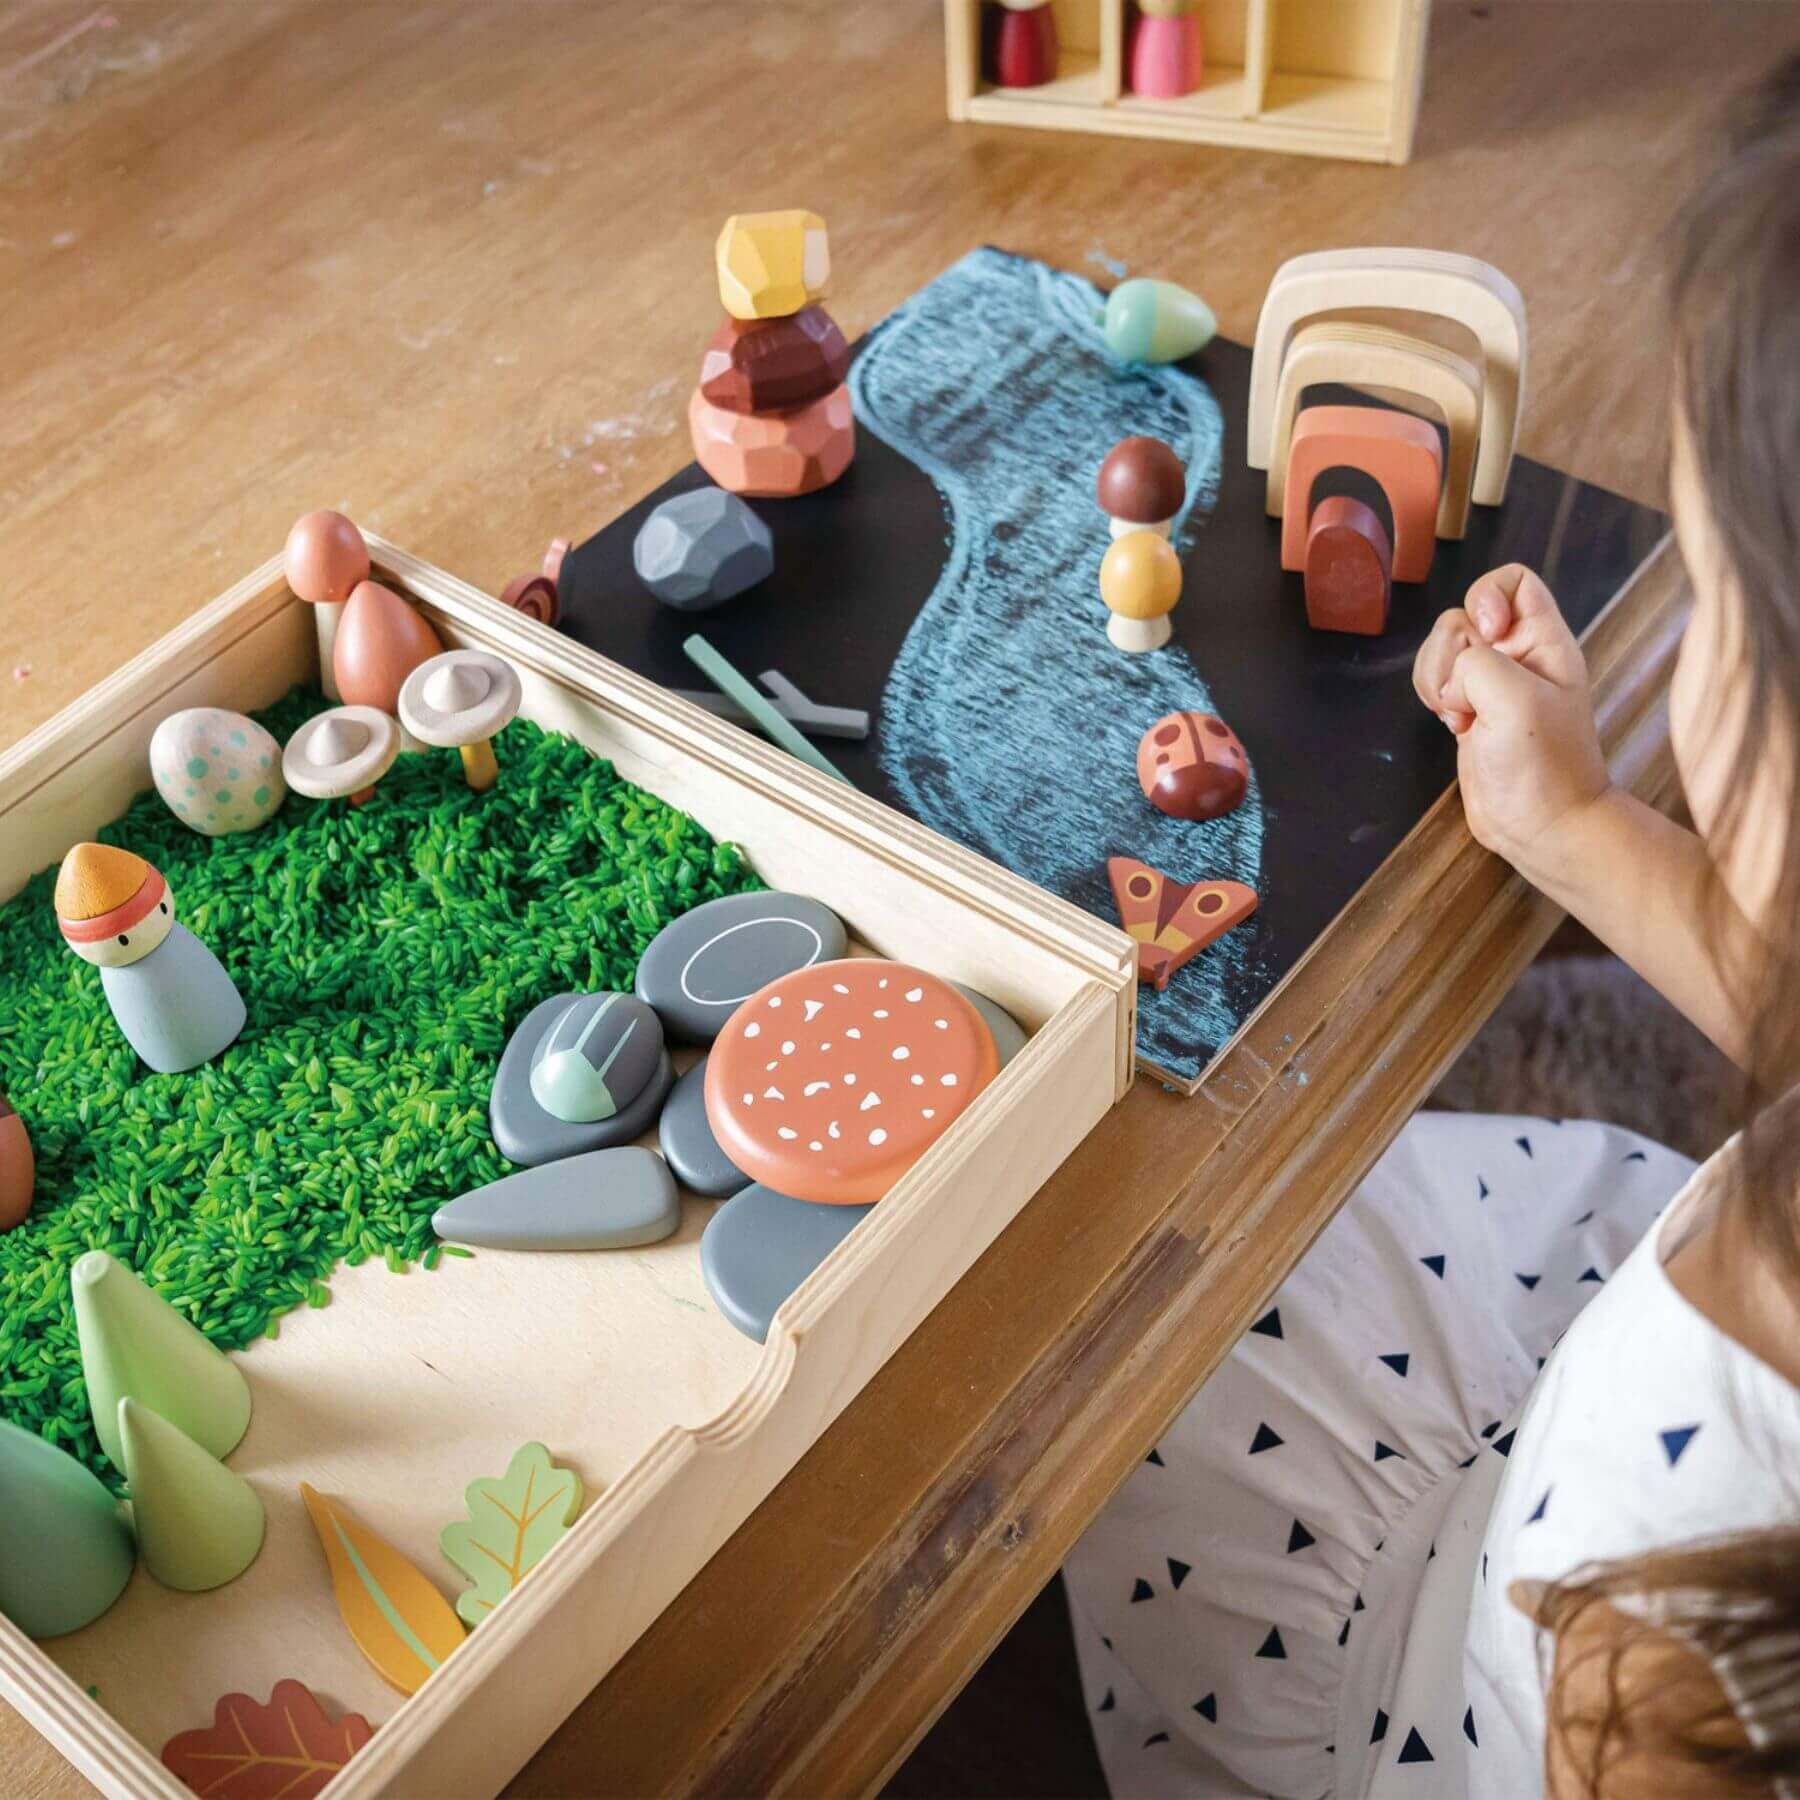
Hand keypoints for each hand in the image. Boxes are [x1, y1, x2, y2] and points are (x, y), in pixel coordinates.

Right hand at [1413, 565, 1610, 880]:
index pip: (1513, 582)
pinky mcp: (1469, 710)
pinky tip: (1455, 726)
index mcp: (1544, 642)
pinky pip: (1436, 682)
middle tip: (1471, 696)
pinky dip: (1434, 699)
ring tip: (1462, 716)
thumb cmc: (1543, 766)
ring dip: (1437, 680)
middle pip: (1461, 617)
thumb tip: (1456, 673)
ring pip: (1441, 651)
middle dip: (1450, 654)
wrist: (1541, 827)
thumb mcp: (1516, 699)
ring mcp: (1490, 685)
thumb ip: (1478, 662)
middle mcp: (1517, 656)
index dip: (1486, 597)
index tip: (1486, 638)